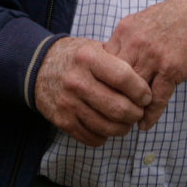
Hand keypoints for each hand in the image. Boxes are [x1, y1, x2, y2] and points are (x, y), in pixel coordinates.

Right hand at [34, 37, 152, 147]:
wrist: (38, 67)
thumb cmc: (76, 58)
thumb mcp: (95, 48)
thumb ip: (119, 61)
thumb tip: (147, 83)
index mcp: (88, 58)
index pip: (124, 78)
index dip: (141, 91)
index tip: (146, 96)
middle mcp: (77, 81)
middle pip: (118, 107)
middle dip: (136, 113)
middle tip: (139, 111)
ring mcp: (68, 103)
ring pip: (107, 127)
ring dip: (123, 128)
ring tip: (127, 121)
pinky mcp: (62, 121)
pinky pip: (92, 137)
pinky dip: (105, 136)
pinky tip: (108, 126)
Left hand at [105, 0, 186, 129]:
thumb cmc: (173, 15)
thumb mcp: (142, 21)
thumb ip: (126, 41)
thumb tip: (112, 63)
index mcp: (125, 31)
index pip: (102, 63)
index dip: (101, 83)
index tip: (102, 97)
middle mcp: (135, 43)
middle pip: (114, 80)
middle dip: (112, 99)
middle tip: (111, 115)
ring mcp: (153, 57)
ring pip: (133, 92)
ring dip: (131, 110)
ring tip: (128, 122)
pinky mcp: (172, 69)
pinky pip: (157, 99)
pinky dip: (150, 115)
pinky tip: (145, 124)